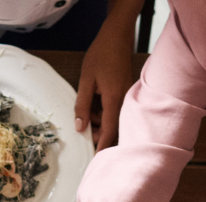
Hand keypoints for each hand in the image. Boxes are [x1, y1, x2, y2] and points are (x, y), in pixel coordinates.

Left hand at [75, 3, 138, 148]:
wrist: (118, 35)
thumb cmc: (102, 54)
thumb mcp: (86, 80)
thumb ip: (82, 105)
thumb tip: (79, 127)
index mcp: (114, 99)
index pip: (109, 131)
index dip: (102, 148)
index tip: (96, 162)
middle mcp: (124, 101)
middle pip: (112, 128)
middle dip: (98, 133)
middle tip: (84, 130)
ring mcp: (126, 98)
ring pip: (113, 120)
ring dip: (100, 122)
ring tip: (87, 112)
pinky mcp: (125, 94)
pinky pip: (115, 111)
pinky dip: (104, 113)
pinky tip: (95, 105)